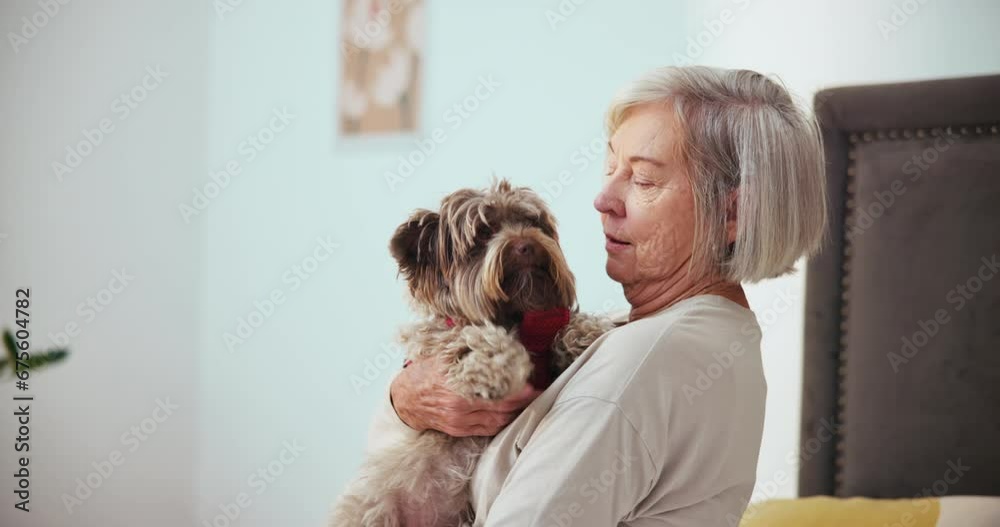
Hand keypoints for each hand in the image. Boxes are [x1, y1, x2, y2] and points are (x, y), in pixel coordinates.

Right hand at [390, 354, 541, 436]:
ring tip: (528, 403)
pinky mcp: (459, 430)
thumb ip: (464, 348)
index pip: (494, 390)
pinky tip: (511, 414)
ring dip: (514, 413)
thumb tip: (487, 335)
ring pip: (496, 421)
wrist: (405, 399)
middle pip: (500, 408)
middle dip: (521, 402)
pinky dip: (502, 422)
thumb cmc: (424, 373)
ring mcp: (459, 421)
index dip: (516, 390)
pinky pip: (487, 429)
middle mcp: (459, 407)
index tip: (531, 384)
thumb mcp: (441, 355)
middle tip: (537, 393)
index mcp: (456, 387)